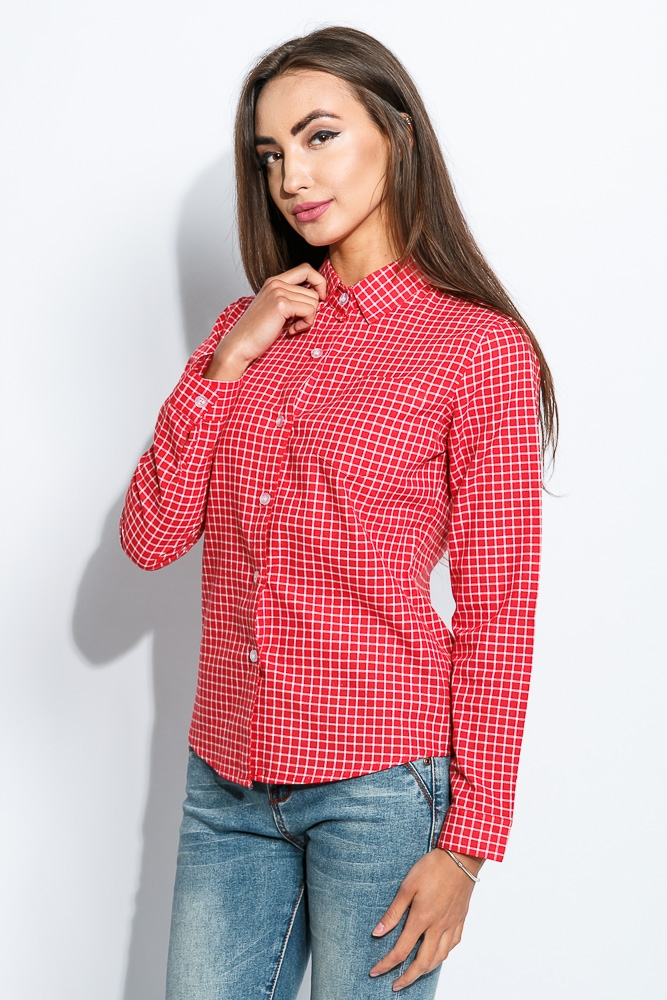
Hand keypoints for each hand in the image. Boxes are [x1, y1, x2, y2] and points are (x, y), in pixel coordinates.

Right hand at [204, 263, 326, 380]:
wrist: (241, 344)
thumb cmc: (258, 332)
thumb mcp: (275, 309)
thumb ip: (292, 299)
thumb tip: (318, 299)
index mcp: (274, 281)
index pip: (306, 269)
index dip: (319, 282)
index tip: (319, 300)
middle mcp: (276, 283)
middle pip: (314, 290)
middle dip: (311, 311)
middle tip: (297, 323)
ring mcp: (278, 292)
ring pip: (314, 302)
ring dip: (308, 319)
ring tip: (292, 327)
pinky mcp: (281, 304)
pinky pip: (310, 311)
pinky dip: (305, 324)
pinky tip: (291, 331)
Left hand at [369, 848, 483, 990]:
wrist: (460, 858)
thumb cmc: (433, 867)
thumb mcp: (407, 886)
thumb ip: (393, 912)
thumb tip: (378, 932)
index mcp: (422, 919)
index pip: (401, 951)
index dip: (387, 965)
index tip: (376, 972)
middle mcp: (438, 927)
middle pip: (422, 963)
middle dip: (407, 978)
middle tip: (396, 984)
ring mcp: (451, 924)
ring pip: (440, 958)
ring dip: (425, 970)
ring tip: (414, 973)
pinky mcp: (461, 919)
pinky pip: (453, 945)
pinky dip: (443, 955)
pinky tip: (438, 953)